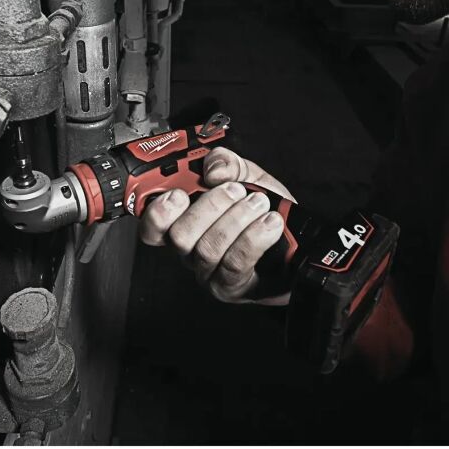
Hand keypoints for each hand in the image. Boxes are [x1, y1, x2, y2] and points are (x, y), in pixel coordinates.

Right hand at [139, 146, 294, 303]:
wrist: (296, 242)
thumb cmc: (264, 212)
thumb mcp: (248, 176)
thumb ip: (228, 163)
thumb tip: (213, 169)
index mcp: (184, 222)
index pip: (152, 226)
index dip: (157, 212)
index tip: (178, 193)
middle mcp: (190, 251)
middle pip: (179, 236)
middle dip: (209, 207)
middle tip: (236, 190)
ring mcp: (209, 272)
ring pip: (208, 249)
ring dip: (236, 220)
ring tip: (259, 202)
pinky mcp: (232, 286)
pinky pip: (235, 263)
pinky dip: (254, 237)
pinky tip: (270, 222)